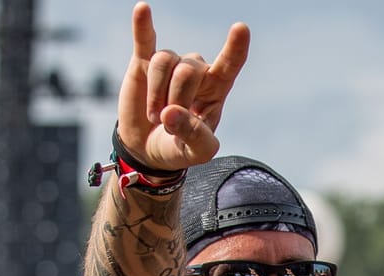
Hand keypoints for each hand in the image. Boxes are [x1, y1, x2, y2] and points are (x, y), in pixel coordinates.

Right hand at [116, 3, 248, 173]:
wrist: (149, 150)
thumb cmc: (181, 149)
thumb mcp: (197, 152)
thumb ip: (194, 136)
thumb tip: (171, 113)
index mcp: (216, 90)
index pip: (230, 64)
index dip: (235, 47)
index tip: (241, 28)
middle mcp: (196, 73)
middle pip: (189, 69)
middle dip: (176, 98)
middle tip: (167, 123)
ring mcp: (170, 66)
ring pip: (165, 61)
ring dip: (156, 92)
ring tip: (154, 115)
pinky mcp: (143, 63)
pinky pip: (144, 40)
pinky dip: (142, 26)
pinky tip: (142, 9)